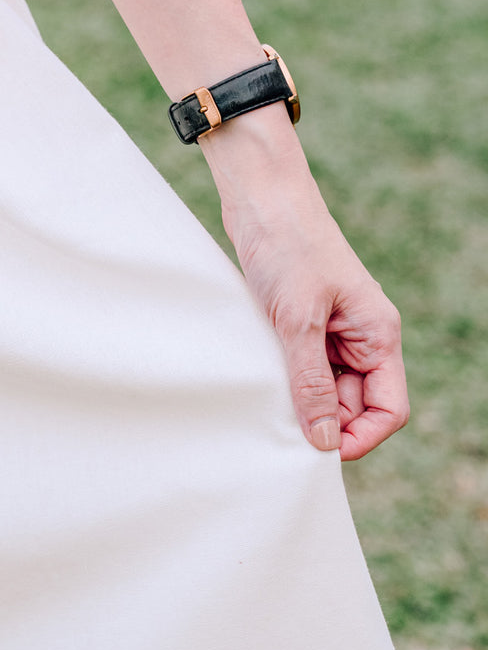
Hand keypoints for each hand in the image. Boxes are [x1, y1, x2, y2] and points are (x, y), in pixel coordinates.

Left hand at [202, 110, 408, 460]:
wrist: (261, 200)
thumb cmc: (287, 248)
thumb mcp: (297, 320)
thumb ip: (311, 382)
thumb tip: (325, 442)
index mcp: (378, 335)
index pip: (388, 409)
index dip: (360, 438)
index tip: (318, 450)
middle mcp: (363, 338)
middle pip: (355, 406)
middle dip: (324, 422)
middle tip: (280, 425)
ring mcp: (334, 332)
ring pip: (327, 390)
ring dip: (302, 401)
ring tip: (268, 395)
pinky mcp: (304, 325)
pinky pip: (304, 369)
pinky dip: (287, 380)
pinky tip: (262, 379)